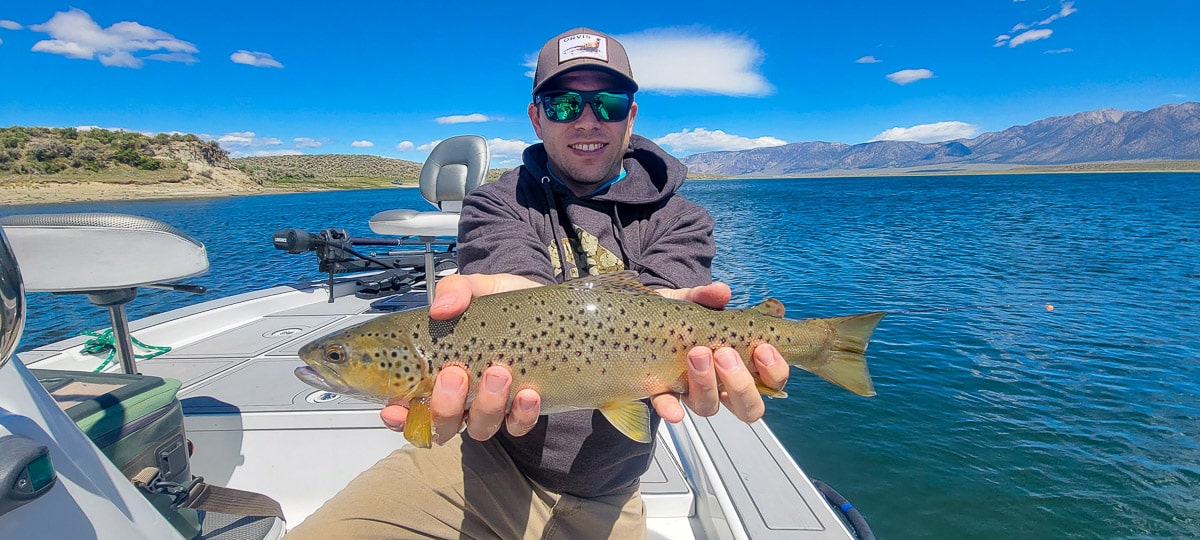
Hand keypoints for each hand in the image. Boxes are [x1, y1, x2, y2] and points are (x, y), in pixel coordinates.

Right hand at [380, 273, 542, 443]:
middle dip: (445, 406)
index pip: (409, 409)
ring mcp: (492, 407)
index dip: (398, 417)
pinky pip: (518, 425)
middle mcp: (463, 399)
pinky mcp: (524, 411)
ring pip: (480, 428)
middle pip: (443, 425)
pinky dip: (522, 414)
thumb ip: (456, 290)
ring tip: (498, 373)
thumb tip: (441, 307)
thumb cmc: (503, 306)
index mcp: (439, 374)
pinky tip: (528, 393)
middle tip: (456, 374)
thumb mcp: (478, 288)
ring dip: (487, 405)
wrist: (548, 309)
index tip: (395, 410)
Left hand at [651, 282, 790, 423]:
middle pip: (748, 407)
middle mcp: (723, 386)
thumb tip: (721, 292)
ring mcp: (694, 392)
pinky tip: (673, 410)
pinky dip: (670, 409)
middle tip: (726, 353)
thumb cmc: (682, 314)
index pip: (772, 382)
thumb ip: (707, 296)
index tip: (765, 347)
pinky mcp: (663, 392)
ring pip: (709, 407)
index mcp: (744, 364)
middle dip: (741, 384)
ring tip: (698, 353)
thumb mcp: (694, 301)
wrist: (644, 316)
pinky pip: (668, 406)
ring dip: (706, 385)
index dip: (774, 371)